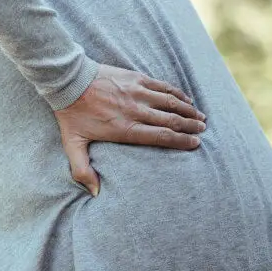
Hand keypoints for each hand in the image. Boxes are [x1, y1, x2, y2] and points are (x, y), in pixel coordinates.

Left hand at [56, 64, 206, 196]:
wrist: (68, 81)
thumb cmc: (71, 113)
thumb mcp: (73, 144)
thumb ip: (82, 170)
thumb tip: (94, 192)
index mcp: (125, 129)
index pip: (161, 136)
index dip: (181, 141)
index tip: (195, 144)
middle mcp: (135, 111)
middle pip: (171, 120)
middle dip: (190, 126)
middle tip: (203, 130)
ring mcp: (137, 92)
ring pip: (170, 102)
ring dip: (188, 109)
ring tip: (200, 116)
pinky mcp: (135, 78)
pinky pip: (162, 86)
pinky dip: (176, 93)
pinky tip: (186, 98)